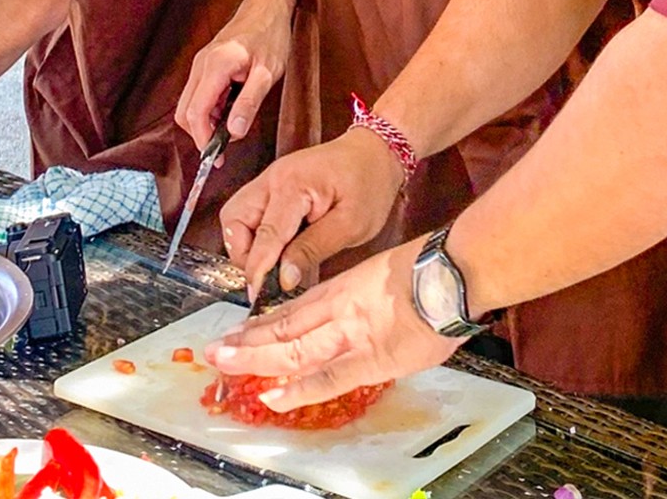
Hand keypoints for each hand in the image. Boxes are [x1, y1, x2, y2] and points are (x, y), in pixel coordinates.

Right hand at [175, 0, 293, 147]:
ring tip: (233, 126)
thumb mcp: (268, 73)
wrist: (267, 7)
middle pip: (185, 113)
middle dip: (201, 134)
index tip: (217, 158)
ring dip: (207, 122)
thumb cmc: (271, 36)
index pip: (195, 113)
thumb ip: (249, 103)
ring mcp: (200, 65)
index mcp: (214, 67)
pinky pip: (199, 95)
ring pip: (190, 105)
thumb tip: (233, 133)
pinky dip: (210, 110)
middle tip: (226, 148)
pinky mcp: (205, 65)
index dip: (203, 140)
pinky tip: (231, 110)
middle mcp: (201, 66)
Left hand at [206, 240, 460, 411]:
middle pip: (283, 328)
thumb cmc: (431, 269)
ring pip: (292, 349)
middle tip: (216, 351)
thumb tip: (369, 312)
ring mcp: (349, 335)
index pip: (294, 310)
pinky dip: (298, 389)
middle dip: (247, 341)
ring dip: (255, 358)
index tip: (240, 332)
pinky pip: (327, 378)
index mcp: (344, 289)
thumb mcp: (388, 272)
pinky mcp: (368, 359)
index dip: (264, 323)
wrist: (451, 272)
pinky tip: (273, 397)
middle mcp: (337, 310)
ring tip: (224, 364)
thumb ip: (369, 295)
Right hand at [220, 128, 403, 292]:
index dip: (258, 268)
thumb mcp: (351, 225)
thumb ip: (314, 249)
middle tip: (264, 276)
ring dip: (245, 243)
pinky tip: (278, 247)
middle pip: (234, 220)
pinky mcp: (271, 185)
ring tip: (272, 262)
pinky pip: (248, 212)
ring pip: (236, 216)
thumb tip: (284, 278)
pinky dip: (255, 234)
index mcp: (294, 185)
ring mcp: (269, 179)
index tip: (255, 294)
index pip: (265, 234)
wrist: (375, 153)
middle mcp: (273, 178)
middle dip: (243, 253)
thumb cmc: (369, 184)